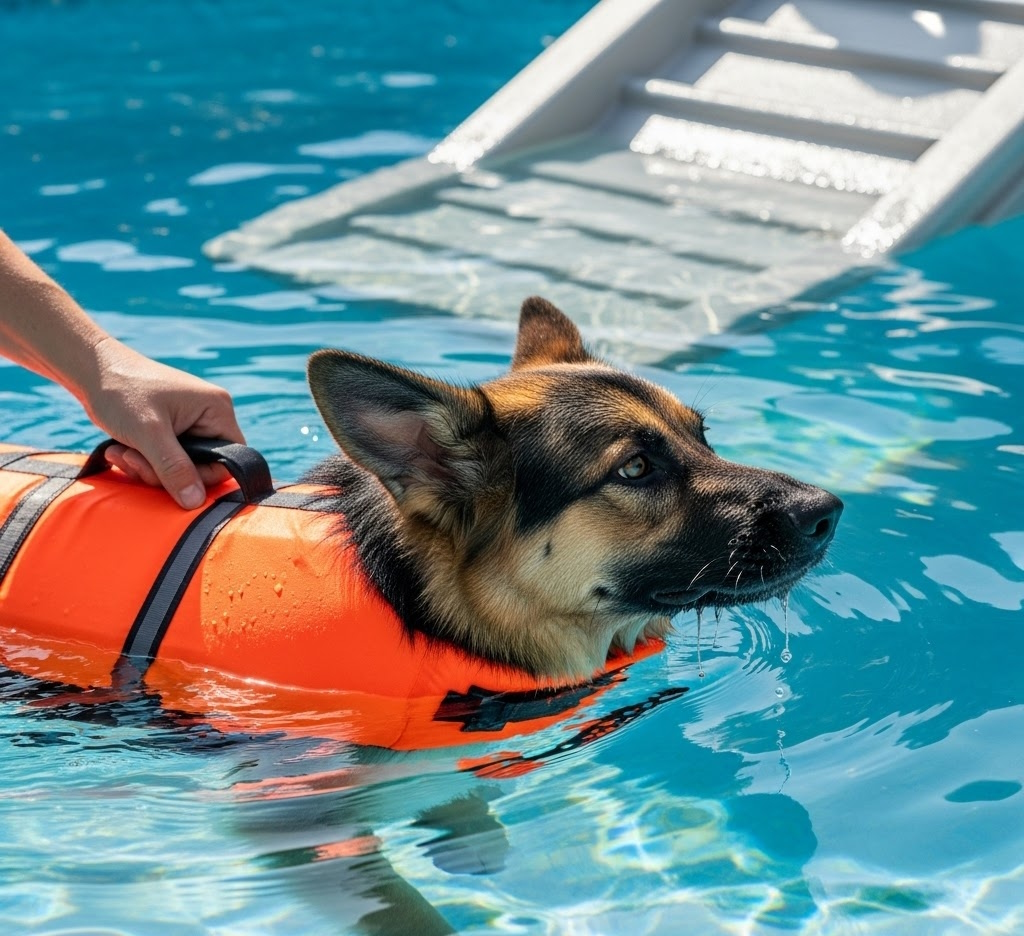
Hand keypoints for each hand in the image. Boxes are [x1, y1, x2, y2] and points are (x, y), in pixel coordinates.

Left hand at [84, 337, 244, 508]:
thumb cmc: (122, 391)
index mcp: (217, 410)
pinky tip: (119, 450)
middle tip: (133, 462)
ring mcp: (191, 422)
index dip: (201, 477)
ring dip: (148, 468)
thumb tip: (196, 503)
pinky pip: (167, 459)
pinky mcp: (172, 428)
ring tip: (120, 453)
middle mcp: (210, 415)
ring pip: (181, 466)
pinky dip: (143, 461)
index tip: (167, 477)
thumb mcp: (149, 433)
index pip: (229, 459)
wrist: (91, 369)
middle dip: (164, 472)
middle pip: (201, 465)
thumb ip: (174, 469)